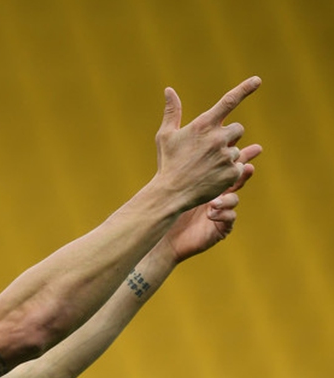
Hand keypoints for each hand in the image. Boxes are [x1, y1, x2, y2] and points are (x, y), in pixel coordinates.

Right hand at [155, 76, 261, 210]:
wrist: (171, 194)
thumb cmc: (167, 164)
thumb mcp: (166, 136)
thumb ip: (172, 112)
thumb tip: (169, 90)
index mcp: (204, 124)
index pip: (230, 100)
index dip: (245, 89)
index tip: (257, 80)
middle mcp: (218, 137)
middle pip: (238, 129)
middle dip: (229, 137)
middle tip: (212, 149)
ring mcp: (226, 156)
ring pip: (237, 151)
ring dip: (227, 157)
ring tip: (208, 168)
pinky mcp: (231, 173)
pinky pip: (238, 168)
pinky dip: (229, 172)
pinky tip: (214, 178)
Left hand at [165, 142, 261, 261]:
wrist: (163, 229)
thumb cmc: (169, 202)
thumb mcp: (173, 170)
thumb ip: (179, 144)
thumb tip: (174, 113)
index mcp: (212, 179)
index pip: (229, 163)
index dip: (240, 155)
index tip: (248, 145)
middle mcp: (220, 193)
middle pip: (238, 179)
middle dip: (243, 173)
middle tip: (247, 167)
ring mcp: (222, 210)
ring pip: (234, 200)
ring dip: (229, 197)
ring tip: (217, 197)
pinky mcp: (220, 228)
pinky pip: (229, 219)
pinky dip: (223, 215)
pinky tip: (212, 212)